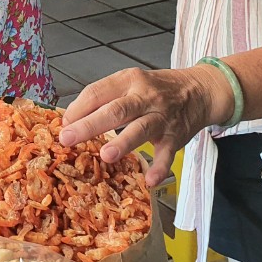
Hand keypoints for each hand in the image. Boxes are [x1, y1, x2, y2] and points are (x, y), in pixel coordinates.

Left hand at [59, 65, 232, 187]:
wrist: (198, 90)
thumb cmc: (155, 89)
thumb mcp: (129, 83)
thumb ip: (103, 98)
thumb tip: (71, 119)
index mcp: (127, 81)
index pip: (98, 92)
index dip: (78, 108)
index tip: (63, 124)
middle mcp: (144, 97)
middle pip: (115, 110)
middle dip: (90, 125)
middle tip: (68, 138)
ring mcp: (161, 117)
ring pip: (140, 129)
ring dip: (123, 143)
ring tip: (106, 155)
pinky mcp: (175, 136)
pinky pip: (167, 153)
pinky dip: (160, 167)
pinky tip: (150, 180)